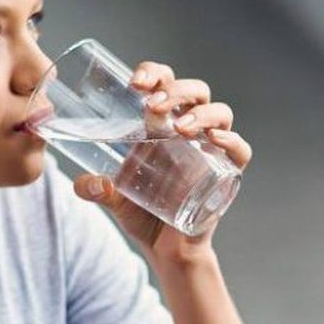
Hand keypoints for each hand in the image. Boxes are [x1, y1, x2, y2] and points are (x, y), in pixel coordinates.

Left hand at [72, 61, 252, 263]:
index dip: (153, 73)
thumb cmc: (143, 213)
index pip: (164, 83)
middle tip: (152, 105)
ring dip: (201, 113)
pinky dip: (232, 140)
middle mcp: (190, 130)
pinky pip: (240, 150)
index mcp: (162, 124)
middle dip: (176, 89)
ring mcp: (211, 149)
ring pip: (220, 112)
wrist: (166, 249)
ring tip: (180, 127)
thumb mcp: (114, 198)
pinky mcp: (226, 173)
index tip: (134, 82)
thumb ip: (96, 189)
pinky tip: (214, 139)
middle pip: (195, 91)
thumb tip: (83, 184)